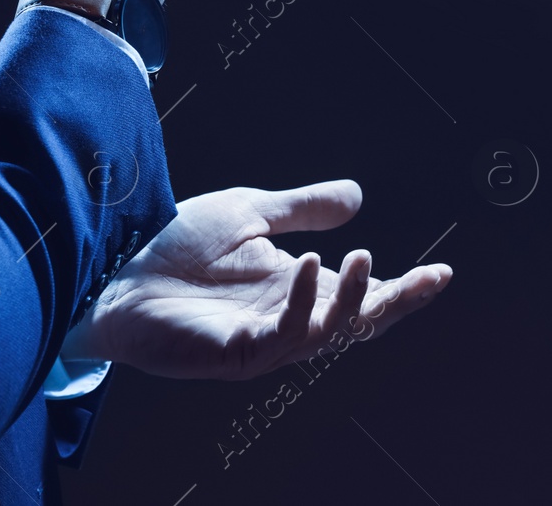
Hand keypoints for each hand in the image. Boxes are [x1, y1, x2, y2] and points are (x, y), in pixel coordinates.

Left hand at [64, 180, 452, 379]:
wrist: (109, 265)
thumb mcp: (250, 212)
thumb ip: (303, 208)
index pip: (360, 295)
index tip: (442, 272)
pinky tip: (308, 266)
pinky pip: (281, 338)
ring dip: (351, 299)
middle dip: (395, 303)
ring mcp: (260, 341)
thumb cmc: (170, 244)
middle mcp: (284, 319)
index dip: (403, 288)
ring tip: (362, 257)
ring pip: (326, 335)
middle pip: (356, 323)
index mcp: (294, 288)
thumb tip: (359, 198)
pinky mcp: (232, 354)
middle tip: (429, 278)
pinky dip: (302, 303)